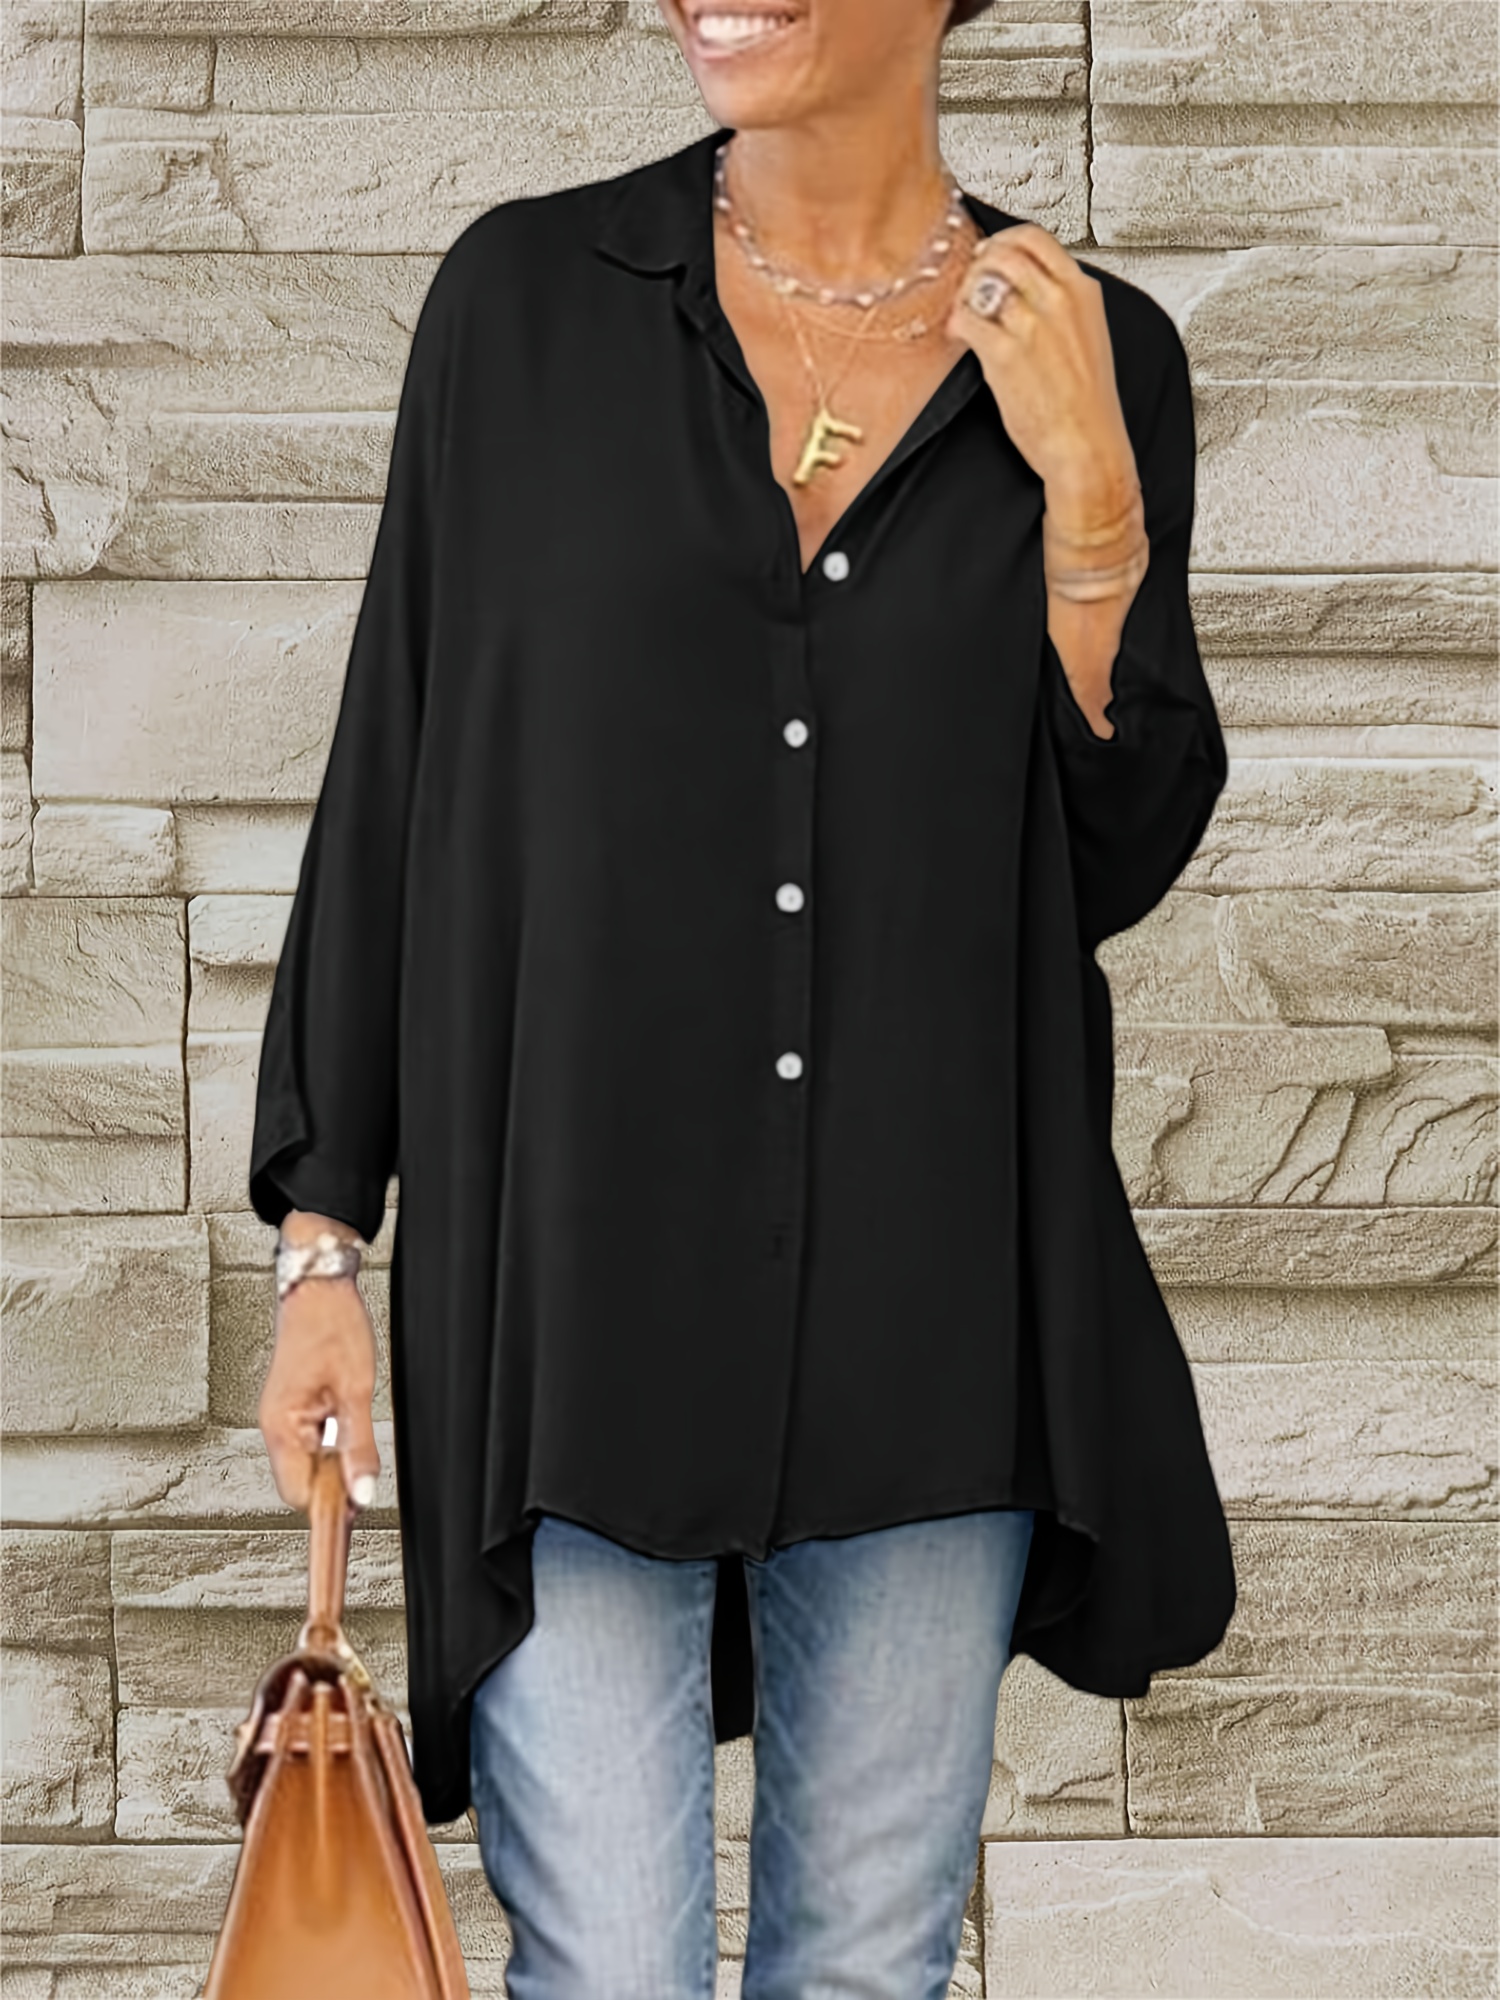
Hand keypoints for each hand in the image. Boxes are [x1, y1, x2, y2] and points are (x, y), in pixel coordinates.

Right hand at [258, 1259, 379, 1514]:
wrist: (319, 1288)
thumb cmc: (332, 1326)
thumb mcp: (357, 1390)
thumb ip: (359, 1445)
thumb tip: (362, 1493)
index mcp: (281, 1427)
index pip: (298, 1495)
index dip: (330, 1502)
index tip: (357, 1498)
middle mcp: (273, 1427)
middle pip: (300, 1483)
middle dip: (332, 1482)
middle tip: (363, 1461)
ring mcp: (280, 1418)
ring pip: (306, 1464)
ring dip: (333, 1460)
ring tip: (354, 1427)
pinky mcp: (290, 1408)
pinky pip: (308, 1443)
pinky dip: (329, 1444)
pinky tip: (346, 1422)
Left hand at [945, 223, 1137, 519]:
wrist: (1087, 447)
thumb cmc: (1087, 406)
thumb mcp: (1087, 340)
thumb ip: (1064, 309)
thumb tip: (1029, 294)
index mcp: (1082, 292)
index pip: (1036, 239)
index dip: (1004, 241)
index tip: (991, 254)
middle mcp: (1058, 299)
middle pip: (1005, 251)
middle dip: (979, 263)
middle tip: (971, 281)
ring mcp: (1031, 324)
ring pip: (982, 279)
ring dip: (965, 292)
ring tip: (964, 312)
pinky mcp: (1005, 352)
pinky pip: (967, 317)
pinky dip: (956, 322)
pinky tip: (959, 335)